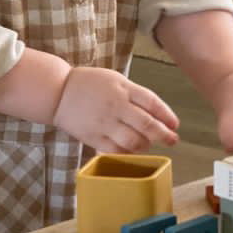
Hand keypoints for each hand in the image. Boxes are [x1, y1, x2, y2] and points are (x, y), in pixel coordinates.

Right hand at [53, 67, 179, 152]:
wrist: (58, 92)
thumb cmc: (89, 84)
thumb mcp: (115, 79)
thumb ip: (135, 94)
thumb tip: (158, 114)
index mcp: (123, 88)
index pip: (152, 103)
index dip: (167, 116)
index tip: (175, 125)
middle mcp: (116, 106)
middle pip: (147, 125)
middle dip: (164, 135)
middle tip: (172, 140)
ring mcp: (104, 123)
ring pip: (134, 141)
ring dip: (146, 145)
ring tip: (148, 144)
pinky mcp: (93, 137)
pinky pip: (116, 150)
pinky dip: (127, 152)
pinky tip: (130, 149)